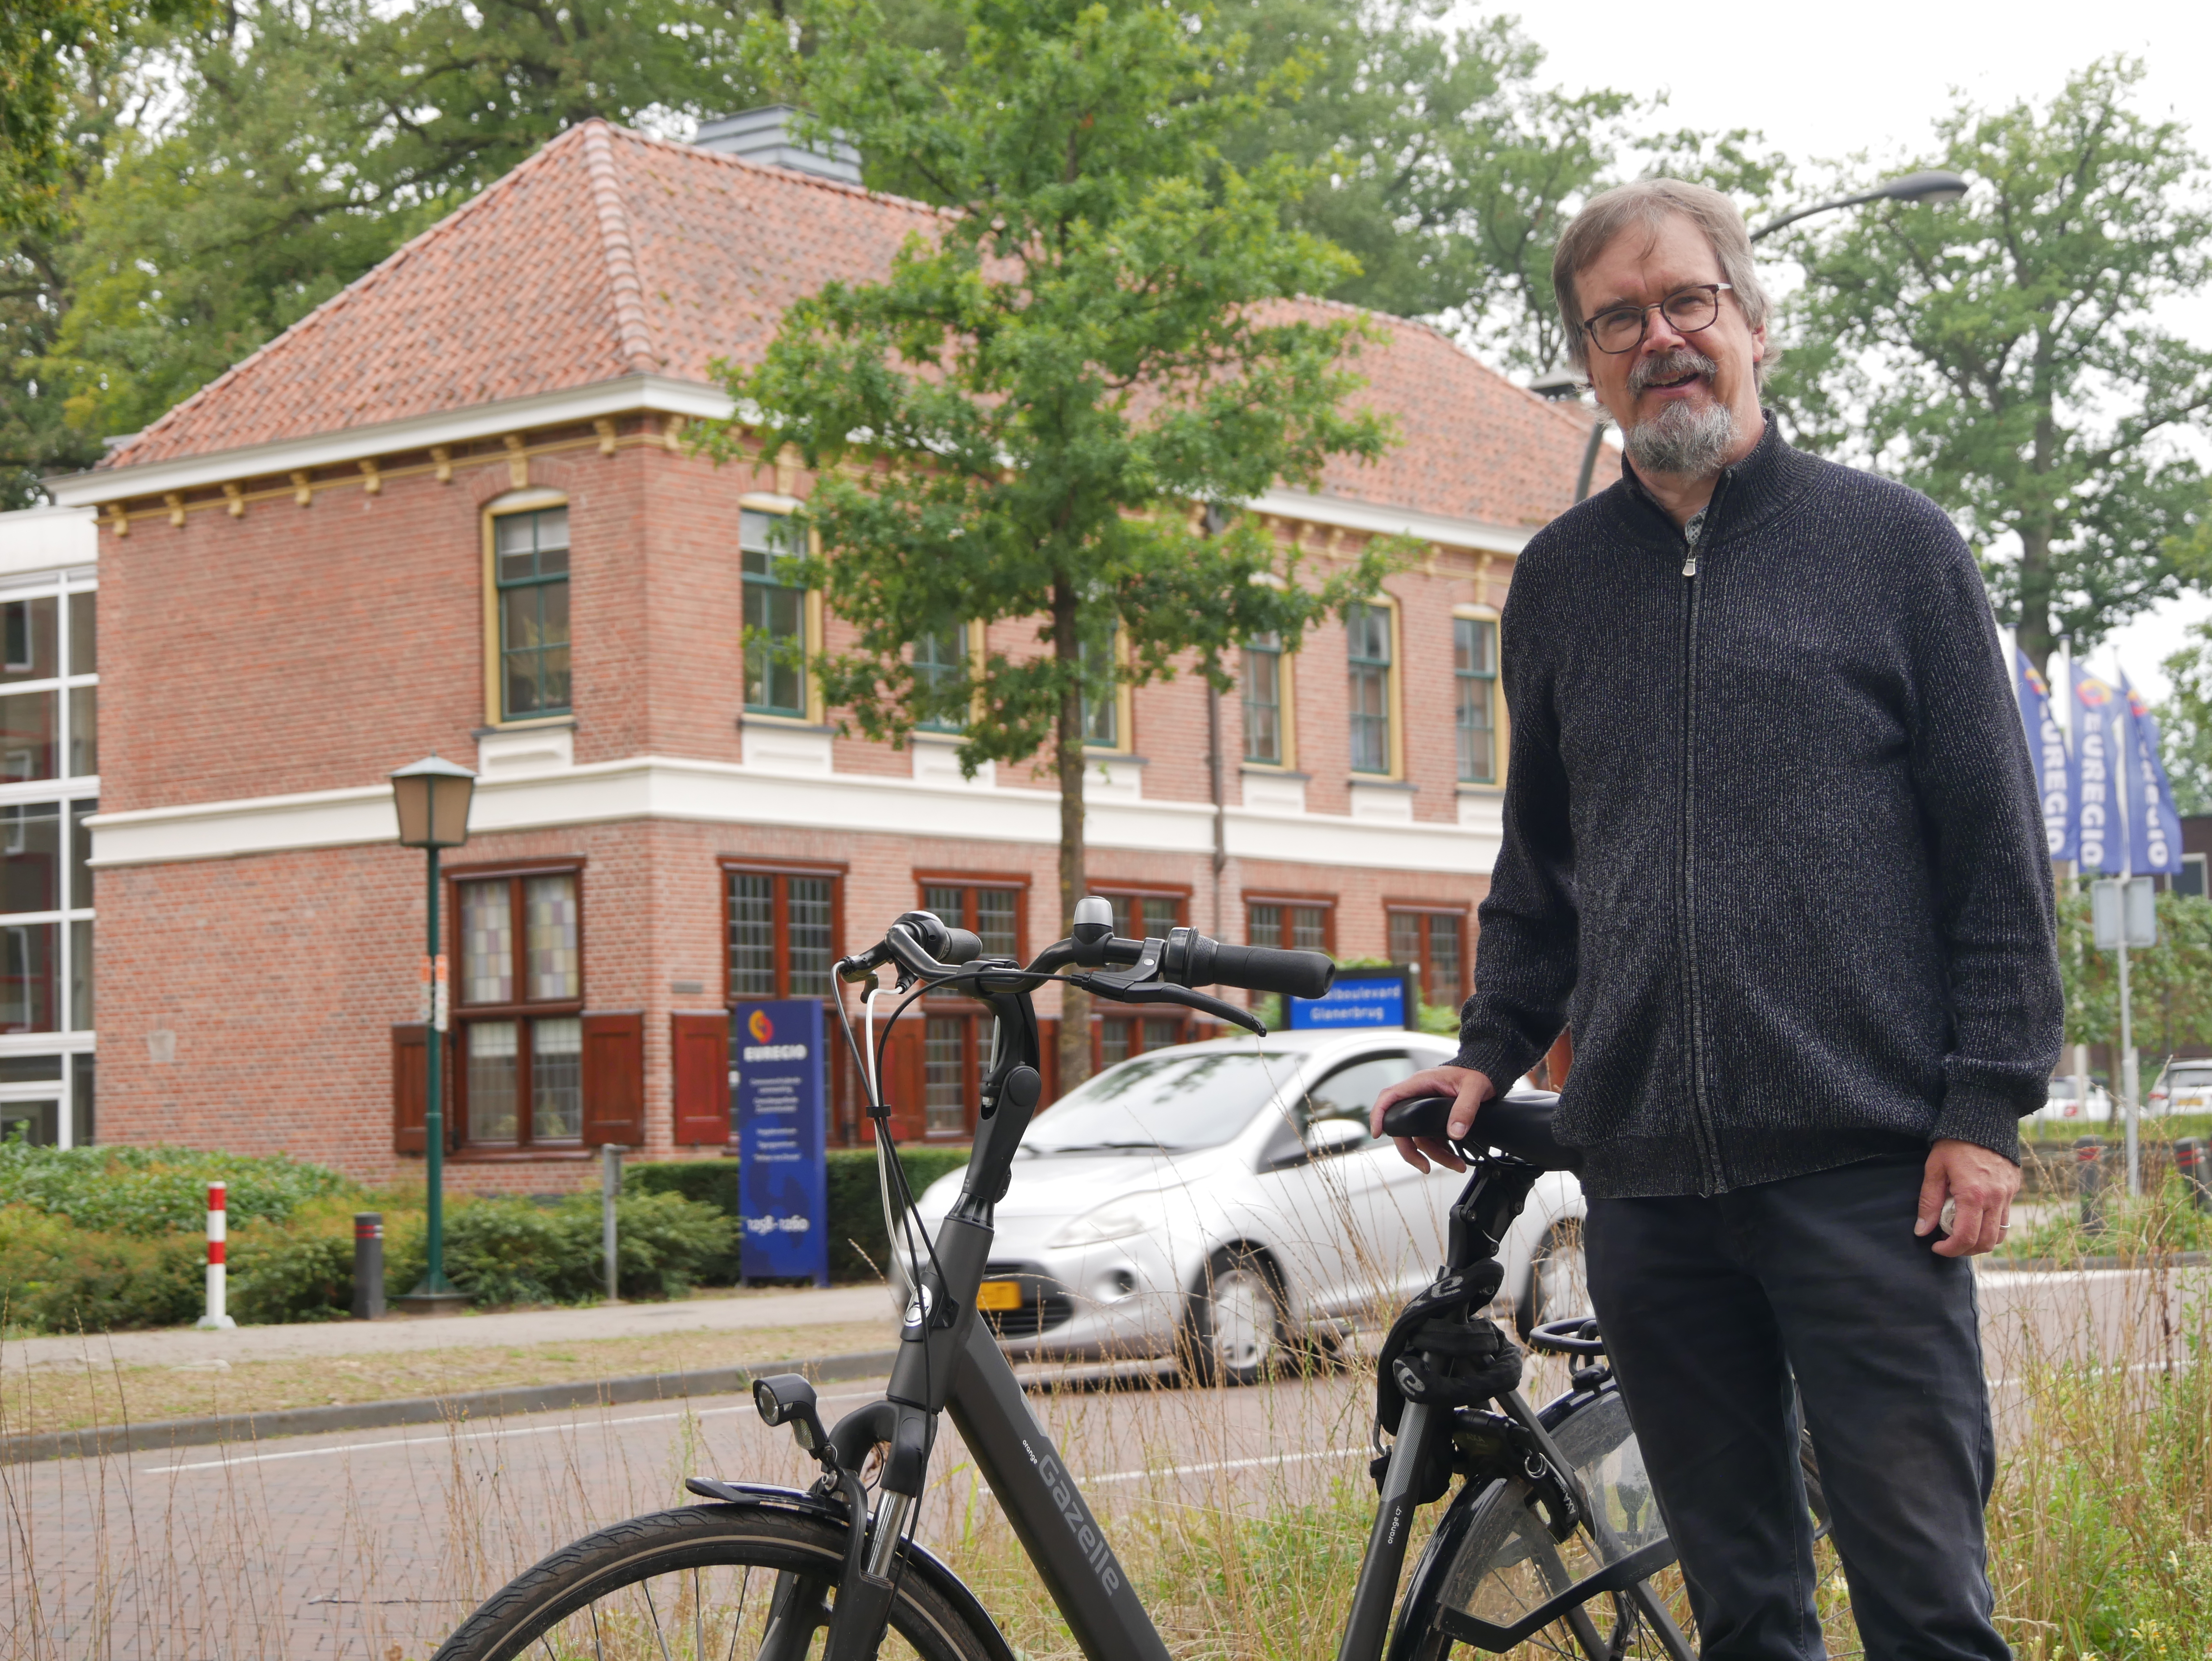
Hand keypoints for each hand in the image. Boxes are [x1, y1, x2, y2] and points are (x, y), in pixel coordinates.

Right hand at [1371, 1065, 1495, 1172]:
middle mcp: (1418, 1096)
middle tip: (1425, 1167)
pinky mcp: (1434, 1117)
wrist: (1486, 1073)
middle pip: (1402, 1126)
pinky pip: (1431, 1137)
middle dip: (1411, 1150)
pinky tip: (1456, 1157)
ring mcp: (1425, 1108)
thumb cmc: (1476, 1073)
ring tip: (1456, 1165)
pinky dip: (1442, 1150)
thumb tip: (1455, 1132)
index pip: (1389, 1097)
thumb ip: (1465, 1109)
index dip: (1379, 1114)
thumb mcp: (1474, 1088)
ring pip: (1419, 1136)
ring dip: (1435, 1154)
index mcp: (1420, 1083)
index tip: (1377, 1133)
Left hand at [1916, 1138, 2019, 1257]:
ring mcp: (2008, 1195)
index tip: (1936, 1247)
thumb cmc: (1953, 1143)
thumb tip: (1921, 1231)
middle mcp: (1995, 1199)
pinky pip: (2005, 1220)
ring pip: (1999, 1235)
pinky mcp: (2013, 1190)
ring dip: (1980, 1242)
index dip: (1950, 1249)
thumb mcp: (1934, 1169)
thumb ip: (1928, 1202)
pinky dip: (1990, 1228)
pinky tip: (1974, 1219)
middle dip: (1964, 1250)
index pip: (1966, 1237)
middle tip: (1947, 1243)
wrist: (1982, 1121)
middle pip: (1985, 1242)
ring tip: (1960, 1233)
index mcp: (1973, 1194)